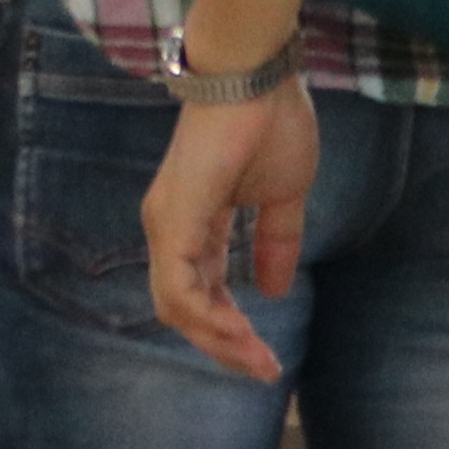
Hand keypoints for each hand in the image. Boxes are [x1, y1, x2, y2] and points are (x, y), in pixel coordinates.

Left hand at [140, 78, 322, 386]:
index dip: (230, 328)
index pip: (200, 291)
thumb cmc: (268, 124)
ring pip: (177, 306)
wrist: (254, 79)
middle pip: (184, 308)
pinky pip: (180, 286)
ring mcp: (167, 224)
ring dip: (219, 341)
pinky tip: (240, 334)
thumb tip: (274, 289)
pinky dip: (208, 318)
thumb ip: (275, 242)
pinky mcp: (174, 219)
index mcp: (193, 224)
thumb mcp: (281, 197)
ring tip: (260, 360)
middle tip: (265, 370)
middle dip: (224, 346)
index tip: (268, 356)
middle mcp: (169, 228)